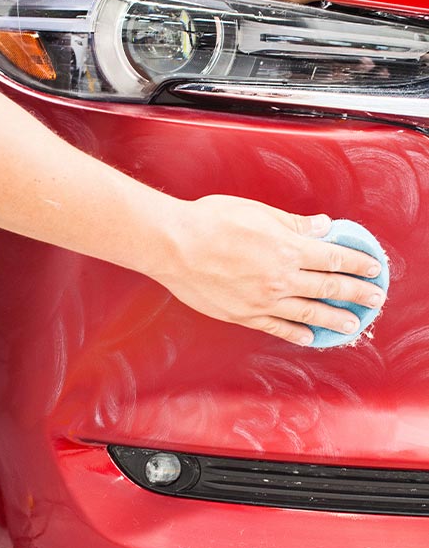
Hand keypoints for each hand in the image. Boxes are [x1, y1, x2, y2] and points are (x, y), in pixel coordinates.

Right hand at [155, 196, 384, 345]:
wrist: (173, 246)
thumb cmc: (209, 222)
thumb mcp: (257, 211)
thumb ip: (293, 223)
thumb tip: (322, 227)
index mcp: (287, 248)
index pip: (334, 258)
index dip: (358, 264)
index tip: (373, 270)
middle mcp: (281, 277)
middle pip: (329, 288)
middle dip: (357, 294)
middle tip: (375, 299)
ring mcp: (263, 300)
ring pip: (309, 313)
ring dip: (335, 319)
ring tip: (352, 324)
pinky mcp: (244, 314)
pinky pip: (278, 327)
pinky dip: (297, 333)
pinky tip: (309, 336)